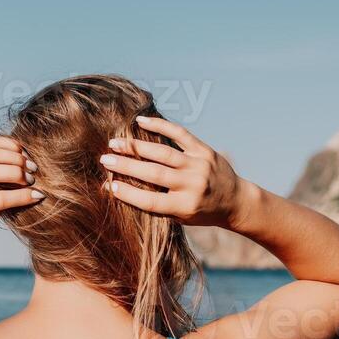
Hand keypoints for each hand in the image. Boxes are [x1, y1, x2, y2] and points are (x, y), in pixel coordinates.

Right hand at [99, 116, 251, 227]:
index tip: (108, 185)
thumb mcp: (179, 216)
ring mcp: (199, 166)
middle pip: (153, 174)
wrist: (235, 201)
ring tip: (115, 143)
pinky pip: (180, 134)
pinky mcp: (205, 150)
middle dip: (126, 166)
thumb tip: (118, 190)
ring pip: (163, 153)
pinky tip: (141, 122)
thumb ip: (154, 205)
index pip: (150, 201)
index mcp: (185, 206)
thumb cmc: (200, 212)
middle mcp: (192, 185)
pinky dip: (160, 126)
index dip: (128, 194)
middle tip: (104, 159)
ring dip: (137, 147)